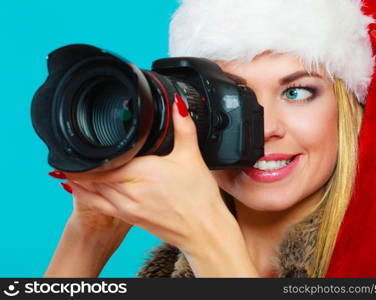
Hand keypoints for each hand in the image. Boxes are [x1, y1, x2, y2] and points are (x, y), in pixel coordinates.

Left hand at [64, 97, 236, 253]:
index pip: (105, 161)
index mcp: (142, 172)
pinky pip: (99, 205)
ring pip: (93, 190)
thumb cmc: (199, 198)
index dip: (87, 153)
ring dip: (79, 179)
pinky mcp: (129, 217)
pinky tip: (75, 189)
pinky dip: (84, 195)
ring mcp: (127, 207)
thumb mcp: (192, 157)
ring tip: (65, 168)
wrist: (203, 230)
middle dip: (81, 164)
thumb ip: (183, 127)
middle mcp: (129, 191)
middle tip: (66, 151)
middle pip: (95, 175)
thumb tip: (178, 105)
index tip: (75, 141)